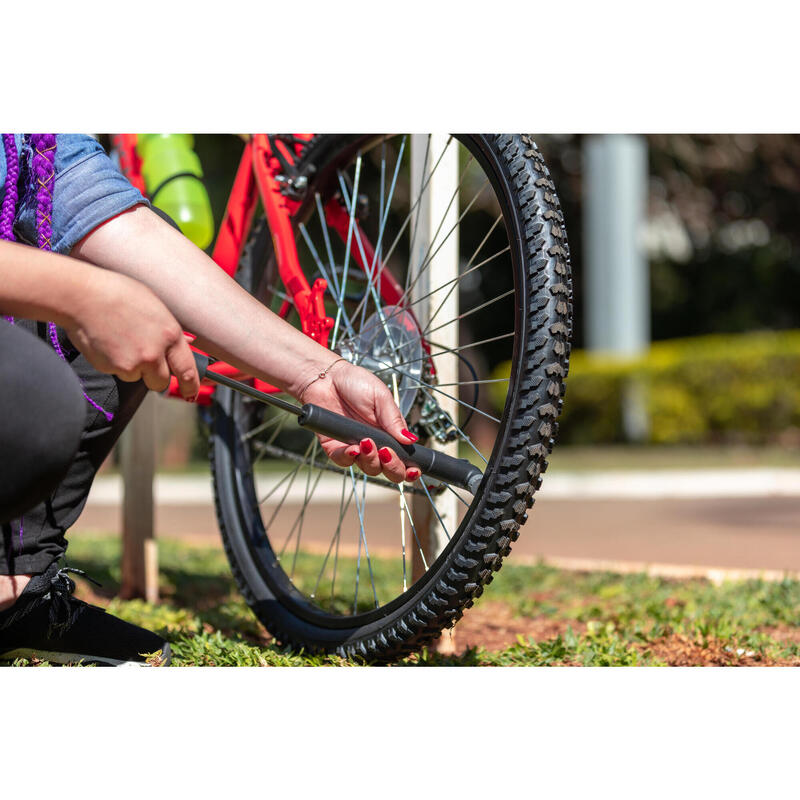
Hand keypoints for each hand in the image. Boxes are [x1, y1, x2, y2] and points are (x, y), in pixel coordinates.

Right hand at [63, 269, 199, 397]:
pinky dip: (114, 363)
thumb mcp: (154, 307)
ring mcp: (132, 363)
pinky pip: (118, 372)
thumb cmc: (118, 294)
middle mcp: (154, 353)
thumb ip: (170, 330)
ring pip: (137, 377)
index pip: (187, 370)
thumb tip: (186, 343)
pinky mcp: (111, 368)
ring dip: (132, 367)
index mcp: (170, 335)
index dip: (190, 386)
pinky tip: (108, 342)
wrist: (82, 296)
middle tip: (144, 361)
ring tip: (121, 341)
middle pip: (161, 382)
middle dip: (155, 377)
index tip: (191, 393)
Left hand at [298, 361, 419, 483]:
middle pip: (389, 470)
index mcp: (390, 433)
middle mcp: (375, 443)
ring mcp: (356, 447)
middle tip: (387, 453)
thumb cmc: (354, 382)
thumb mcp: (381, 397)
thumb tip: (411, 440)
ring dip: (371, 460)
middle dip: (392, 467)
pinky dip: (349, 457)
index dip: (410, 468)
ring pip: (369, 468)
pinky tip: (353, 447)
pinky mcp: (336, 448)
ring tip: (367, 442)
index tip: (413, 469)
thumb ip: (394, 420)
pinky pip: (344, 461)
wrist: (326, 378)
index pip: (404, 458)